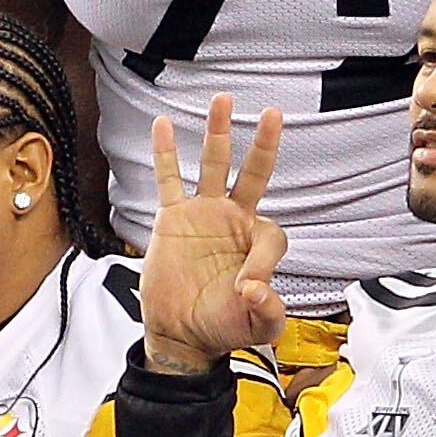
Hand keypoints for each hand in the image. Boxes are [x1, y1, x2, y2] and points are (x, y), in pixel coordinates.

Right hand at [138, 97, 288, 375]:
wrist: (182, 336)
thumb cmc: (222, 329)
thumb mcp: (258, 328)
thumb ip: (270, 311)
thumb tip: (256, 288)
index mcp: (258, 245)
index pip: (271, 234)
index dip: (263, 261)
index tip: (247, 291)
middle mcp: (234, 221)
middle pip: (253, 174)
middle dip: (264, 145)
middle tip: (273, 113)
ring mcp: (203, 215)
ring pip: (213, 165)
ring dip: (218, 134)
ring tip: (222, 100)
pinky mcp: (173, 219)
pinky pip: (169, 179)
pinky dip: (165, 154)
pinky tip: (162, 125)